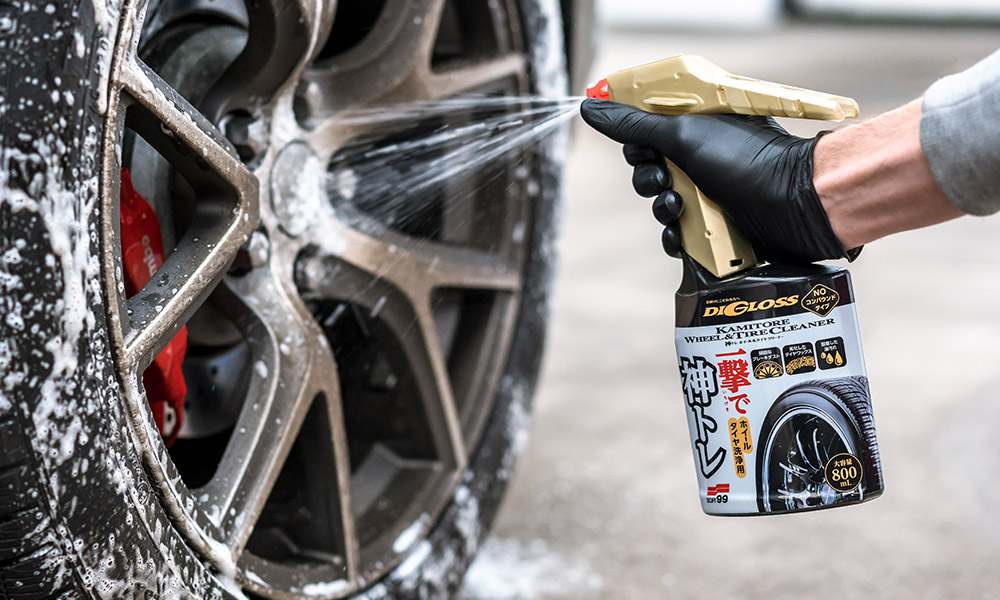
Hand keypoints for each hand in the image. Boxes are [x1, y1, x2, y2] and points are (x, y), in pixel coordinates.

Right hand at [580, 98, 857, 263]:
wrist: (796, 207)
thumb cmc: (748, 161)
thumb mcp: (684, 134)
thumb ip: (635, 125)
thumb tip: (589, 106)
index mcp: (698, 126)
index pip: (648, 132)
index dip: (638, 144)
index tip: (644, 150)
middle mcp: (704, 158)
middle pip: (650, 171)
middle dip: (648, 180)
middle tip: (663, 181)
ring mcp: (711, 193)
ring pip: (662, 206)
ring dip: (662, 209)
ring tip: (680, 209)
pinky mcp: (716, 229)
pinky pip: (679, 237)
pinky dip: (675, 238)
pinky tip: (682, 237)